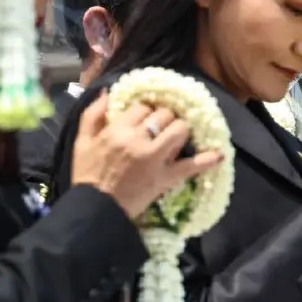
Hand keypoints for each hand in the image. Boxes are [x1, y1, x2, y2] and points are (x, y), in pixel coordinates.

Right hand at [70, 93, 222, 219]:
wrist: (96, 208)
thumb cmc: (87, 174)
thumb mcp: (82, 141)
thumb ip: (93, 114)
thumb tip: (108, 92)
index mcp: (117, 130)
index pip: (143, 107)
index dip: (146, 111)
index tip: (146, 119)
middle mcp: (139, 140)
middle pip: (165, 115)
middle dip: (166, 118)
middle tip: (163, 127)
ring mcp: (155, 159)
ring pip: (180, 130)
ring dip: (181, 130)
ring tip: (177, 136)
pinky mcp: (166, 177)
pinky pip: (191, 166)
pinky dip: (207, 160)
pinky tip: (219, 155)